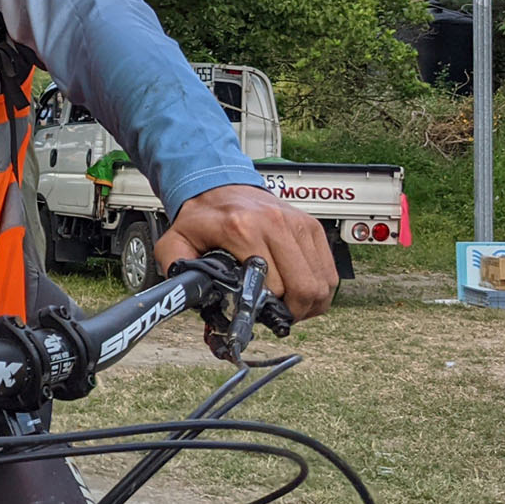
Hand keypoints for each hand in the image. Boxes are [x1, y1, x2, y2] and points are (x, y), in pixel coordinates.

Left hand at [155, 183, 337, 321]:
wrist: (219, 186)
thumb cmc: (202, 217)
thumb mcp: (176, 241)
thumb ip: (176, 266)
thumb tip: (184, 293)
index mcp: (242, 229)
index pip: (273, 286)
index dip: (267, 309)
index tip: (257, 314)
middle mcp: (275, 224)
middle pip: (304, 287)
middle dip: (294, 312)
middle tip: (279, 317)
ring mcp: (297, 224)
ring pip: (321, 282)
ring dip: (310, 303)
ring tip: (291, 306)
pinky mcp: (312, 226)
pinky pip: (328, 270)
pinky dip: (320, 288)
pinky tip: (301, 291)